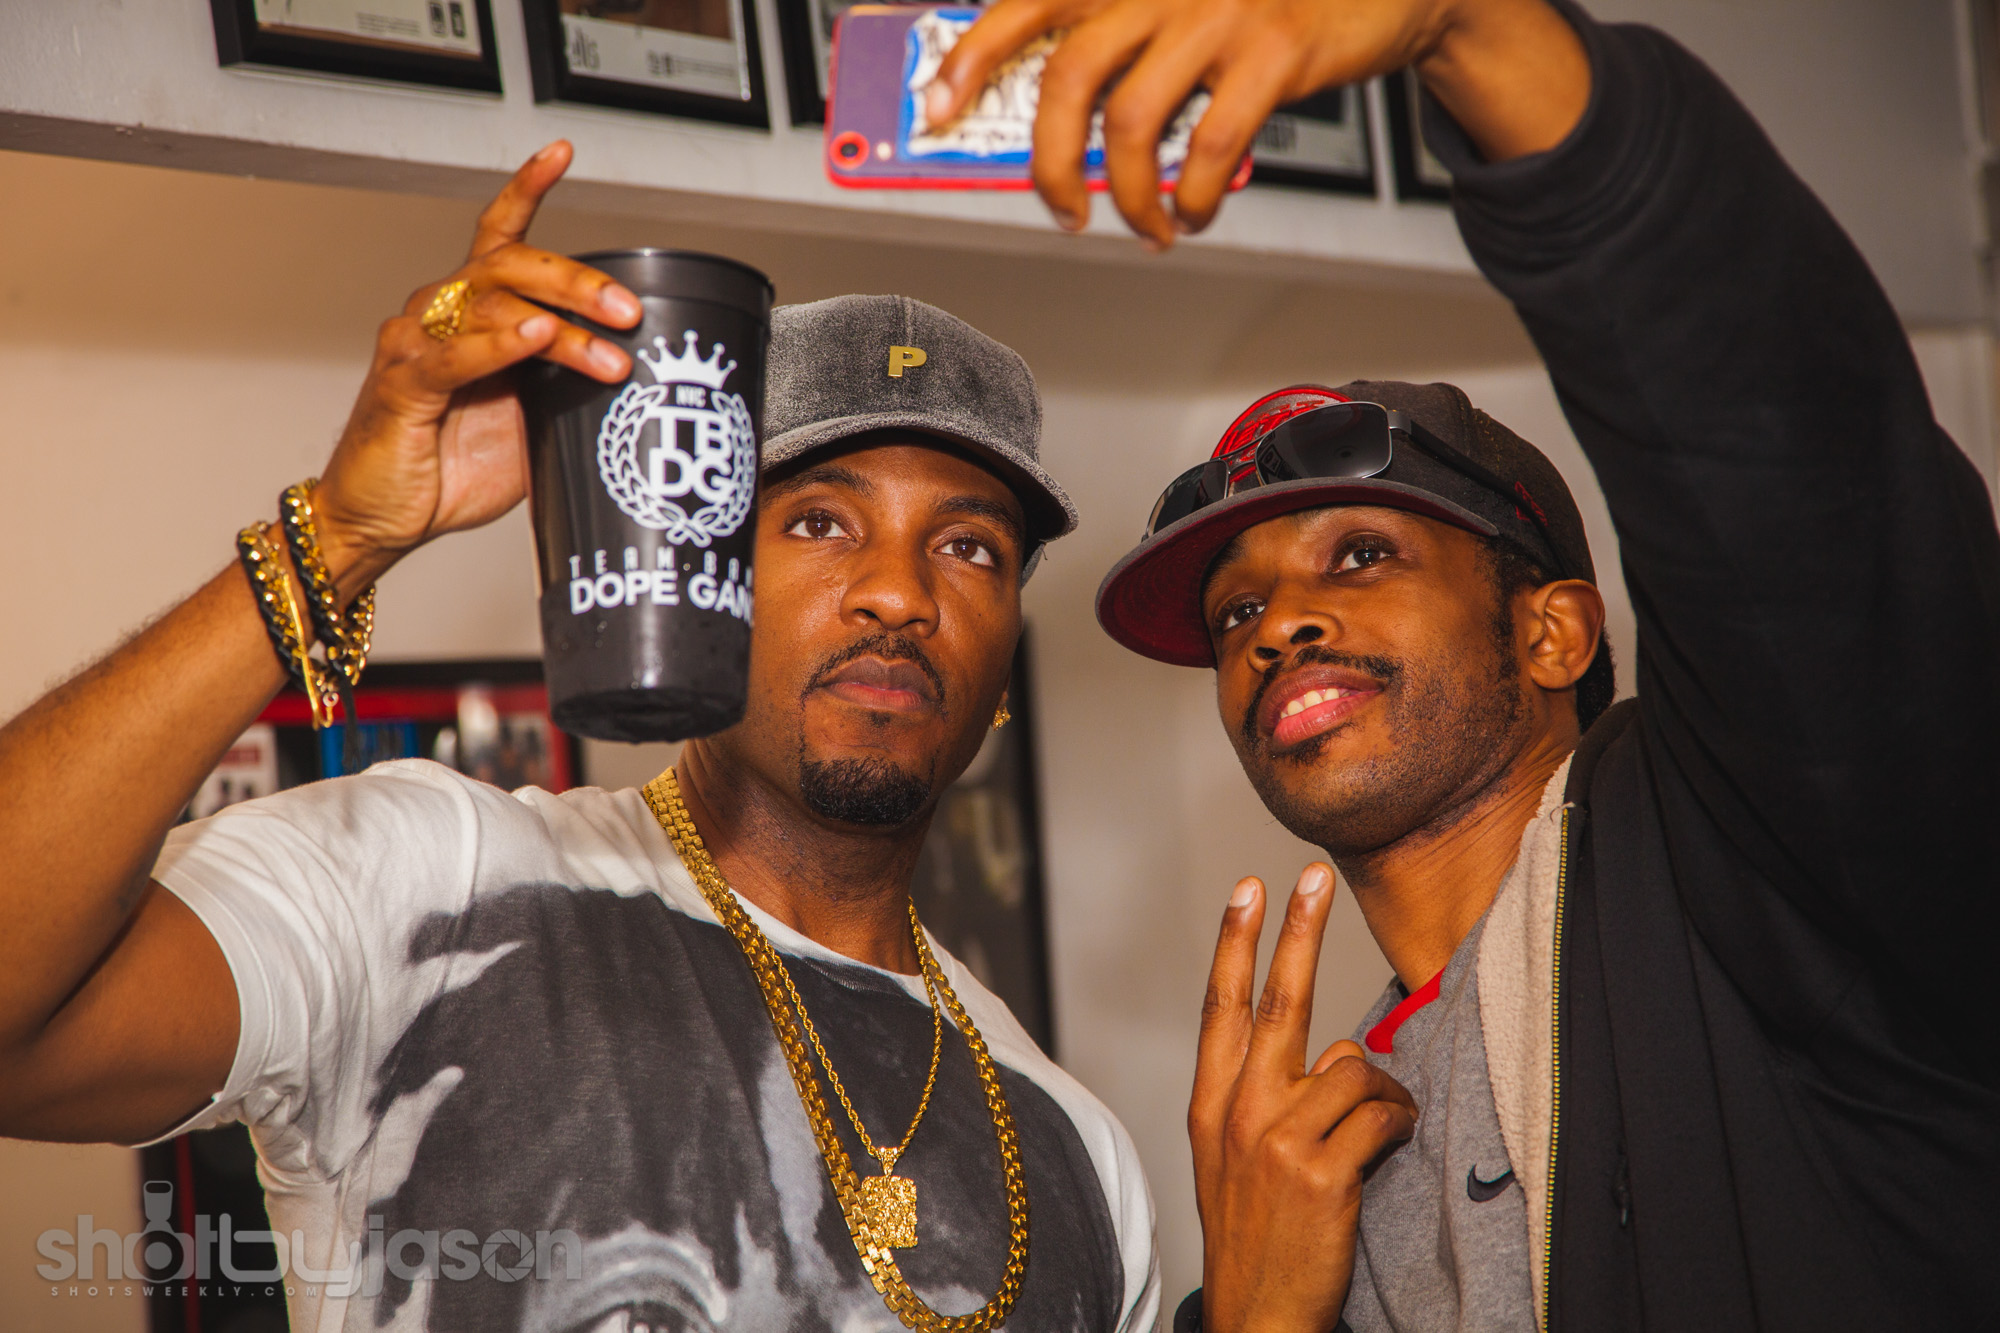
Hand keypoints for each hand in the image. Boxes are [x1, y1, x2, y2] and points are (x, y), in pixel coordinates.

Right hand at [312, 141, 642, 589]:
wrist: (386, 519)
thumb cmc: (448, 468)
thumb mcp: (532, 425)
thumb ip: (566, 392)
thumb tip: (631, 382)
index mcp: (472, 314)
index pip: (499, 235)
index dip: (526, 189)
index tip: (561, 154)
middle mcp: (440, 313)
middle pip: (510, 266)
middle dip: (578, 283)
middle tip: (627, 311)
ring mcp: (416, 343)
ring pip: (492, 305)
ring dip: (560, 328)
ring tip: (606, 351)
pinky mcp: (401, 383)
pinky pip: (453, 355)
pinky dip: (498, 345)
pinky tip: (533, 337)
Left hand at [927, 0, 1586, 247]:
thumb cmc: (1271, 4)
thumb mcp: (1185, 5)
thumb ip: (1125, 44)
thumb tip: (1055, 130)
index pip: (1029, 3)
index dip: (973, 56)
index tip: (939, 106)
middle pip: (1067, 78)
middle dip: (1049, 164)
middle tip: (1062, 209)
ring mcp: (1217, 13)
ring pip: (1131, 124)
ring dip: (1129, 197)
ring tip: (1143, 225)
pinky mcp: (1273, 52)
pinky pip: (1208, 147)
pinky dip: (1192, 197)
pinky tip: (1194, 212)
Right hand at [1188, 864, 1418, 1332]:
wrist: (1256, 1317)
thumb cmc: (1255, 1236)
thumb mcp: (1235, 1160)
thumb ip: (1272, 1100)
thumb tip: (1333, 1056)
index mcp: (1211, 1105)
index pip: (1222, 1006)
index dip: (1236, 943)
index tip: (1248, 891)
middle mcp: (1238, 1111)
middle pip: (1277, 1001)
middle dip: (1298, 930)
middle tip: (1315, 877)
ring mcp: (1276, 1138)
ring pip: (1351, 1065)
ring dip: (1381, 1088)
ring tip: (1382, 1122)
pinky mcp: (1320, 1169)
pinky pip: (1380, 1114)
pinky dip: (1398, 1122)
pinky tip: (1392, 1143)